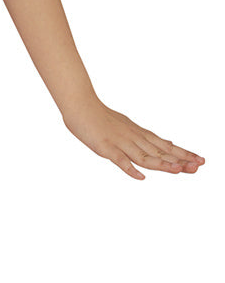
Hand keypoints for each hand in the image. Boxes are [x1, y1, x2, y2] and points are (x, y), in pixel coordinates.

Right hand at [61, 94, 203, 179]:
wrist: (81, 105)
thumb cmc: (101, 116)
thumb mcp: (129, 125)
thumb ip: (147, 137)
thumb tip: (166, 142)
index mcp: (140, 134)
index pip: (166, 146)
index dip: (183, 153)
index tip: (200, 160)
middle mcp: (134, 138)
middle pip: (160, 151)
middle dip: (180, 159)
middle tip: (199, 165)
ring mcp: (120, 143)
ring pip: (144, 155)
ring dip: (162, 164)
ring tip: (179, 170)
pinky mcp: (106, 147)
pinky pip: (120, 160)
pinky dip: (130, 169)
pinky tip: (140, 177)